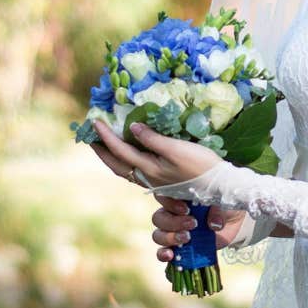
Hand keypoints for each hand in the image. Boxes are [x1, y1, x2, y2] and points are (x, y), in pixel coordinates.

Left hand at [89, 120, 222, 188]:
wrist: (218, 186)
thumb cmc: (201, 166)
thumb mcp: (177, 149)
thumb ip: (153, 139)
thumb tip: (132, 127)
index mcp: (148, 168)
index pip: (120, 150)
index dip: (106, 135)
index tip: (95, 120)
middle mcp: (147, 177)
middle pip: (115, 164)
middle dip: (101, 150)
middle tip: (89, 136)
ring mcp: (153, 180)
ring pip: (123, 169)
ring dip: (110, 156)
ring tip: (103, 144)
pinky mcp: (161, 180)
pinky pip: (134, 170)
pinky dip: (124, 161)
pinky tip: (127, 154)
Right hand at [150, 195, 247, 261]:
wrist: (232, 223)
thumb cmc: (224, 206)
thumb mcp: (225, 202)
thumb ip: (218, 210)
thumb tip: (213, 224)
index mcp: (179, 197)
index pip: (163, 197)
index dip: (170, 203)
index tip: (187, 209)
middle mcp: (172, 213)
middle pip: (159, 218)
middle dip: (173, 223)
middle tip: (193, 225)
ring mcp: (172, 231)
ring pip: (158, 235)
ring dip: (170, 238)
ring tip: (187, 239)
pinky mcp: (177, 248)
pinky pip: (162, 252)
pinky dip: (164, 254)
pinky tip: (171, 255)